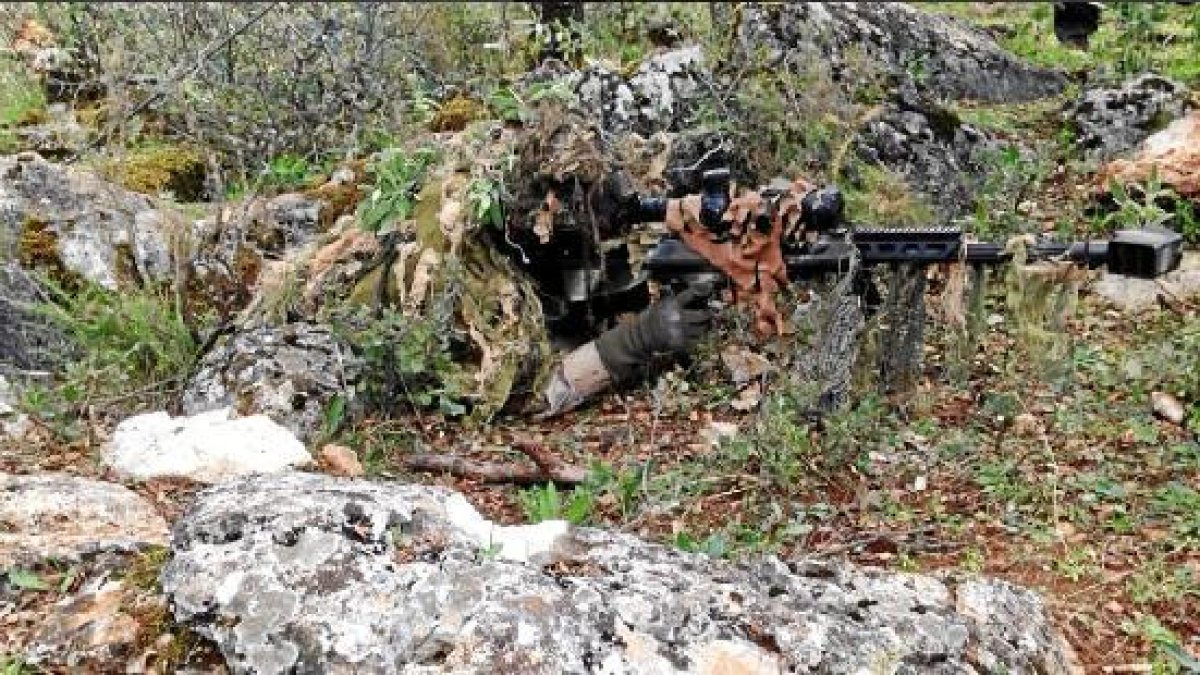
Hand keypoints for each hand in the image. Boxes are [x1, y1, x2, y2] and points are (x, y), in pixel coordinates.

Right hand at [594, 283, 712, 382]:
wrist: (640, 335)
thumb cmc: (651, 318)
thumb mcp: (661, 305)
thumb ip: (675, 302)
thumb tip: (693, 297)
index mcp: (673, 305)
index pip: (691, 294)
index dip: (701, 289)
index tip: (708, 287)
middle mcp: (679, 317)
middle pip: (701, 315)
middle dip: (707, 314)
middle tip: (709, 313)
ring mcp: (681, 331)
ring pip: (701, 329)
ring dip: (704, 327)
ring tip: (704, 325)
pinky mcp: (681, 343)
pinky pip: (695, 340)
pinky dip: (696, 337)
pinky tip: (694, 335)